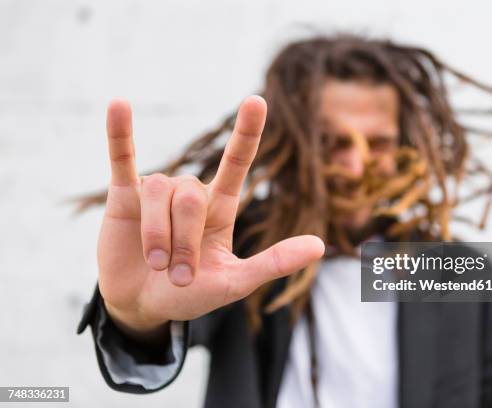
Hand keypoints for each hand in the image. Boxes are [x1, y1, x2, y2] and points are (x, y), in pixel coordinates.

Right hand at [97, 96, 323, 338]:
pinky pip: (122, 158)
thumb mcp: (235, 283)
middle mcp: (191, 193)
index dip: (247, 133)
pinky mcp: (123, 195)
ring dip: (158, 236)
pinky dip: (120, 133)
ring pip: (160, 192)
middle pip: (191, 197)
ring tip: (157, 264)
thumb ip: (273, 262)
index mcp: (220, 207)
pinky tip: (118, 105)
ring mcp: (157, 191)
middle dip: (185, 243)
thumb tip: (320, 245)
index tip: (257, 101)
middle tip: (179, 275)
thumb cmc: (191, 294)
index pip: (237, 162)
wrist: (144, 306)